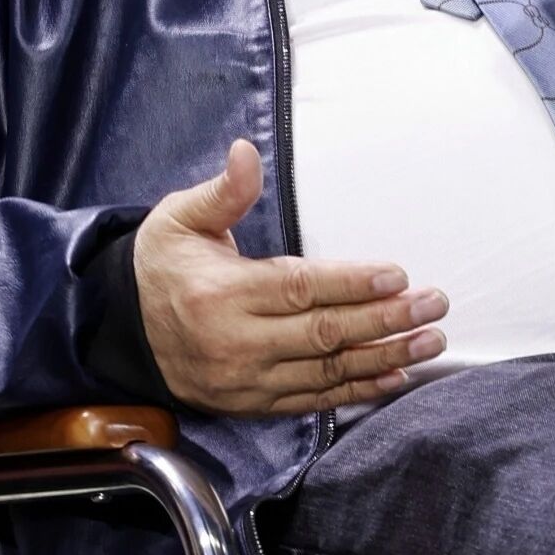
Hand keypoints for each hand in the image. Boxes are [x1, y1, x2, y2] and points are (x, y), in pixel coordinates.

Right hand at [134, 138, 448, 413]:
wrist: (122, 329)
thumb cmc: (162, 263)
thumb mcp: (180, 217)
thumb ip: (223, 191)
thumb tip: (246, 152)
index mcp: (221, 293)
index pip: (299, 288)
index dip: (351, 283)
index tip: (397, 275)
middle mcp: (236, 343)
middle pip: (324, 333)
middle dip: (385, 320)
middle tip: (433, 306)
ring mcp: (246, 381)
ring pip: (326, 372)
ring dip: (383, 357)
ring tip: (429, 341)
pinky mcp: (252, 403)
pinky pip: (313, 401)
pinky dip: (356, 392)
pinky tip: (394, 377)